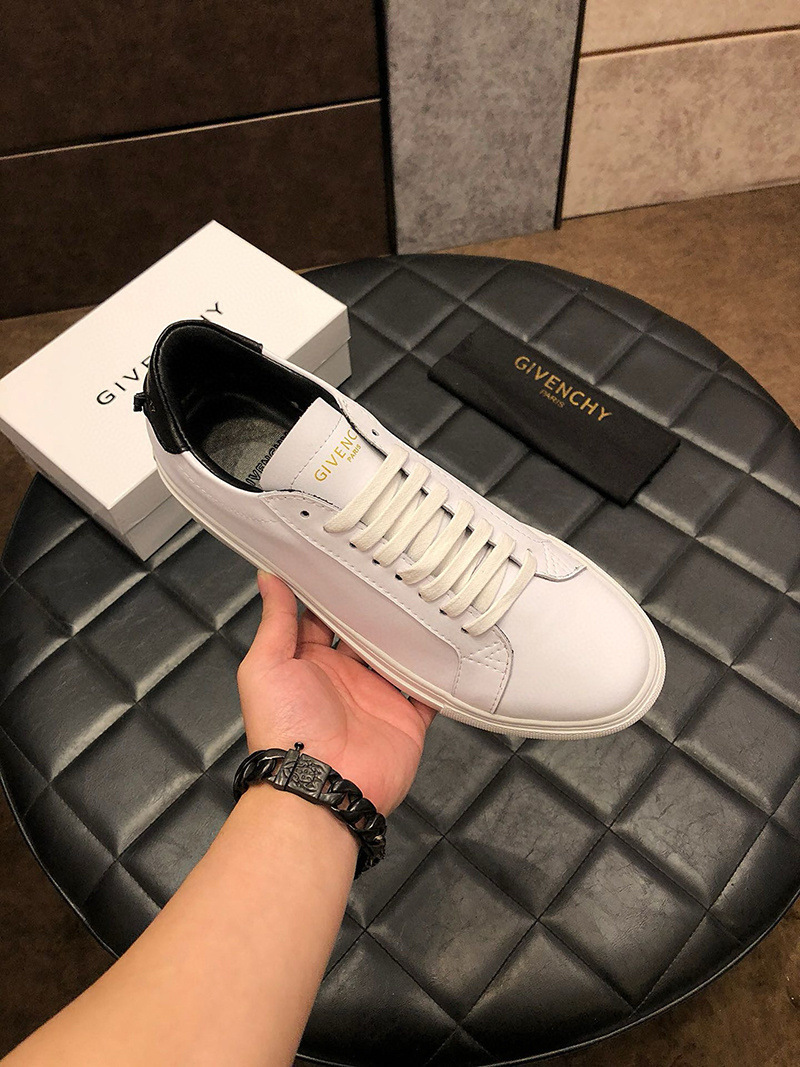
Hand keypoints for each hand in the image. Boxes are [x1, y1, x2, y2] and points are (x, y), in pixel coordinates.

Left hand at [237, 571, 436, 813]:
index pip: (323, 617)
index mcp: (308, 662)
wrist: (320, 785)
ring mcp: (377, 697)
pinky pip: (429, 691)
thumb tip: (267, 576)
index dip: (334, 590)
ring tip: (427, 597)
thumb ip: (274, 622)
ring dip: (411, 633)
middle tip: (395, 569)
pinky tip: (451, 645)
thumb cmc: (284, 729)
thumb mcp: (265, 667)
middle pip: (366, 633)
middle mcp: (344, 677)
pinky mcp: (406, 718)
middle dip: (378, 607)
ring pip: (400, 656)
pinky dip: (441, 673)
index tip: (348, 557)